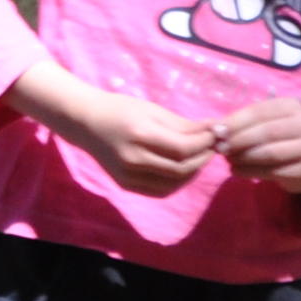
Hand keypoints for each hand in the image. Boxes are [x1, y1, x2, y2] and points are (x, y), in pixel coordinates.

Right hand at [26, 73, 214, 193]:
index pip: (183, 148)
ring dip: (193, 172)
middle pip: (182, 169)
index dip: (205, 144)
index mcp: (139, 134)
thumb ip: (184, 124)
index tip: (215, 135)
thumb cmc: (120, 109)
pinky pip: (160, 190)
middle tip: (212, 148)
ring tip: (198, 158)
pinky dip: (177, 183)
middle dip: (203, 159)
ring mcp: (128, 175)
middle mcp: (133, 158)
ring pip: (174, 183)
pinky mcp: (126, 185)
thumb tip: (216, 130)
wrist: (84, 122)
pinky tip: (182, 170)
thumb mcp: (151, 110)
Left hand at [214, 94, 300, 203]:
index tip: (216, 131)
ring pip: (270, 152)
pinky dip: (251, 171)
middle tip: (220, 148)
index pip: (259, 112)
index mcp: (292, 106)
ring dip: (244, 157)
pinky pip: (275, 171)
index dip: (235, 121)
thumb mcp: (266, 125)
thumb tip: (215, 128)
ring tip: (228, 160)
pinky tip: (237, 171)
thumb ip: (244, 124)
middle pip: (266, 132)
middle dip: (238, 140)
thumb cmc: (281, 139)